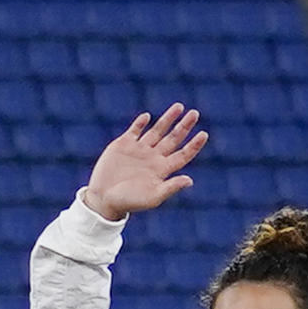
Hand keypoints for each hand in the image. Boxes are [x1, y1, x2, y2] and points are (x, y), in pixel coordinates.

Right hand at [83, 106, 208, 222]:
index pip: (183, 154)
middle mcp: (153, 157)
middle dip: (184, 126)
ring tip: (179, 106)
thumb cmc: (129, 202)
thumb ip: (170, 187)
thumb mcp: (152, 197)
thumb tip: (190, 180)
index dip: (194, 145)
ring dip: (168, 119)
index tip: (204, 134)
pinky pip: (134, 130)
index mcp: (162, 169)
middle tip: (195, 113)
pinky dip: (140, 123)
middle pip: (173, 138)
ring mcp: (138, 150)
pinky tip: (147, 116)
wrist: (103, 199)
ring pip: (157, 131)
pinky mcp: (122, 145)